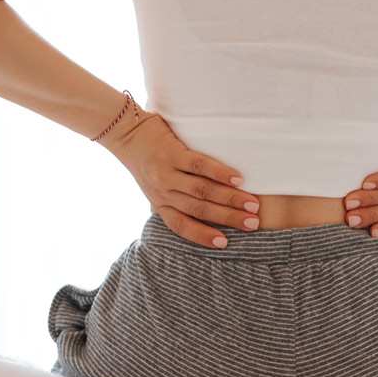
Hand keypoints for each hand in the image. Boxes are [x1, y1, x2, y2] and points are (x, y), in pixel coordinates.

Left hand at [103, 112, 261, 248]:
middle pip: (199, 210)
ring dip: (230, 199)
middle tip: (252, 224)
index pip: (182, 226)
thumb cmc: (146, 159)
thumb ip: (174, 198)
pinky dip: (219, 173)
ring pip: (202, 191)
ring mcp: (166, 173)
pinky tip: (237, 179)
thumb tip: (206, 209)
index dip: (202, 236)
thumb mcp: (154, 186)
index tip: (225, 244)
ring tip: (252, 204)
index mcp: (160, 204)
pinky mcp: (171, 153)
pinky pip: (198, 165)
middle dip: (228, 218)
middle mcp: (163, 192)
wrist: (125, 132)